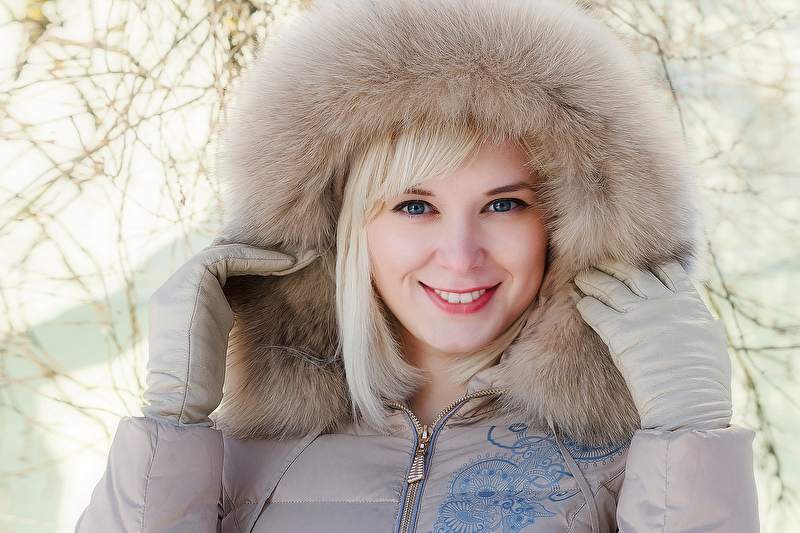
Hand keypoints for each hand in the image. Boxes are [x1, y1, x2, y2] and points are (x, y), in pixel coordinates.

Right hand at [142, 243, 315, 425]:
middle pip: (223, 255)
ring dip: (264, 255)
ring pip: (227, 251)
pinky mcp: (189, 279)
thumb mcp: (217, 337)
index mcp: (180, 298)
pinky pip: (229, 256)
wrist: (182, 396)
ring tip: (296, 260)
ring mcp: (179, 280)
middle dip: (261, 255)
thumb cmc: (203, 380)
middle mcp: (175, 285)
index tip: (285, 268)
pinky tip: (284, 265)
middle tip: (297, 257)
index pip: (217, 269)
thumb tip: (248, 306)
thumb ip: (224, 314)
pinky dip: (258, 259)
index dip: (252, 265)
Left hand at [574, 262, 731, 430]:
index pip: (667, 269)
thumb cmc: (707, 379)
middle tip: (598, 263)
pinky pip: (596, 311)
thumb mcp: (716, 344)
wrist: (689, 401)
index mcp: (688, 302)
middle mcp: (662, 302)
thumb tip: (714, 323)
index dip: (650, 263)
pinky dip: (585, 305)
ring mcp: (640, 315)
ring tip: (581, 278)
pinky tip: (579, 301)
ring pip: (609, 288)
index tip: (637, 262)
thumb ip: (711, 328)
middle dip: (613, 266)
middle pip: (632, 272)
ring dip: (592, 281)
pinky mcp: (620, 332)